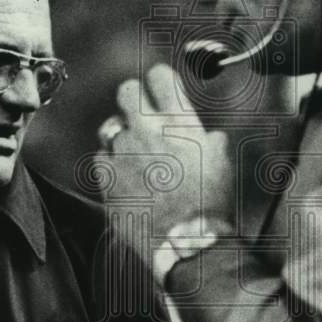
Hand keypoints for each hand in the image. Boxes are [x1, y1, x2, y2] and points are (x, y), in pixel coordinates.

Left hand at [94, 64, 232, 235]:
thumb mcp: (221, 164)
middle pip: (126, 91)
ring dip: (120, 135)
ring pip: (110, 126)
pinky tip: (126, 178)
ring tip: (134, 155)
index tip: (159, 90)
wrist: (186, 244)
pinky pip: (100, 157)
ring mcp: (123, 152)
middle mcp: (147, 130)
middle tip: (139, 115)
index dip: (159, 81)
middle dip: (131, 99)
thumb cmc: (209, 206)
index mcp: (179, 122)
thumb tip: (207, 137)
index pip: (159, 76)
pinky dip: (110, 164)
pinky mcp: (105, 176)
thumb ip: (209, 141)